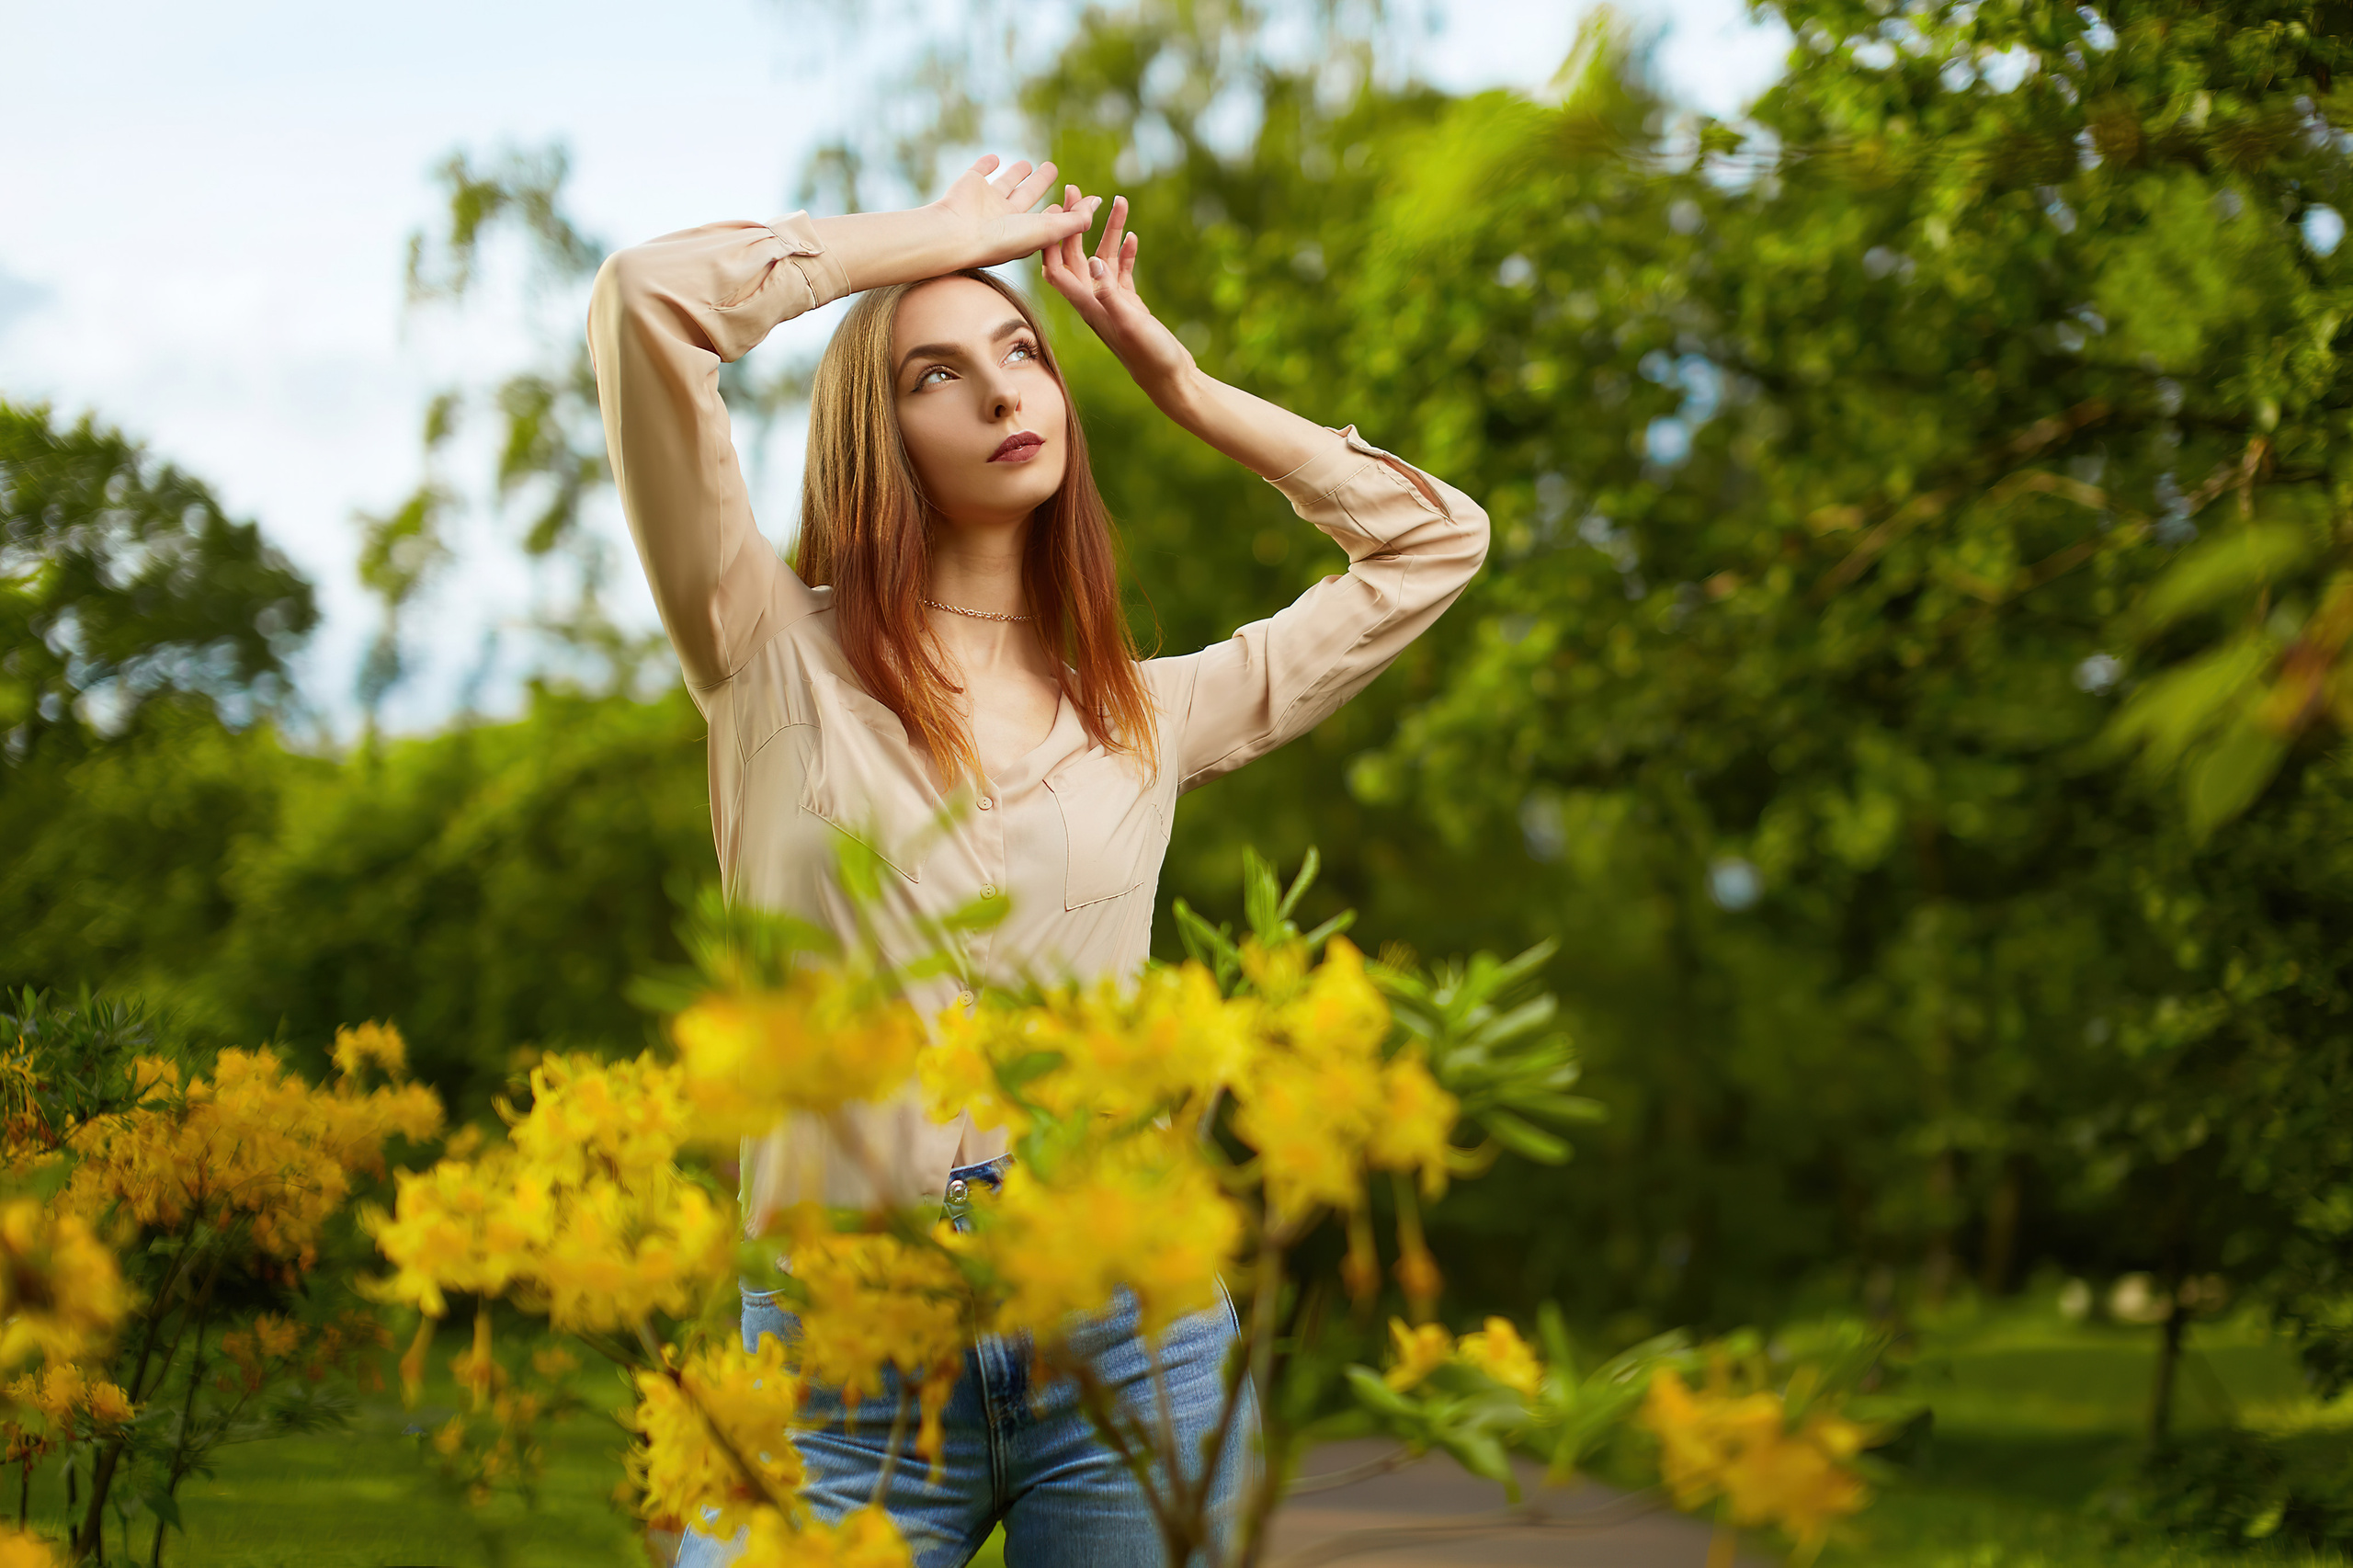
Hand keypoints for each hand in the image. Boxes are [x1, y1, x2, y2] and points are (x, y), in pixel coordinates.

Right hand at [929, 155, 1097, 271]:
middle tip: (1052, 170)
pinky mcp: (970, 185)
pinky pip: (979, 171)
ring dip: (1016, 174)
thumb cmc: (1003, 239)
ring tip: (1028, 164)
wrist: (958, 234)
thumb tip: (1098, 203)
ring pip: (1006, 183)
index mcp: (1024, 233)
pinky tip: (994, 158)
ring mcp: (986, 201)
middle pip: (1028, 197)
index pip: (1047, 220)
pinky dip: (986, 164)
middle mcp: (1005, 218)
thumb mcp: (1048, 230)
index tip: (1071, 205)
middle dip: (1041, 184)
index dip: (1061, 213)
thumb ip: (1075, 219)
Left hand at [1039, 187, 1196, 401]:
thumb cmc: (1150, 357)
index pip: (1056, 266)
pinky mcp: (1129, 303)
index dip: (1051, 237)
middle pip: (1074, 255)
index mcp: (1087, 304)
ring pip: (1102, 257)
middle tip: (1077, 190)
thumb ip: (1110, 293)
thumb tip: (1092, 260)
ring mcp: (1111, 301)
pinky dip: (1125, 251)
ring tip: (1118, 201)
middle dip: (1072, 222)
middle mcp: (1093, 300)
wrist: (1171, 379)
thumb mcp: (1130, 322)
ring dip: (1107, 230)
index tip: (1056, 207)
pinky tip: (1132, 235)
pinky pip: (1121, 270)